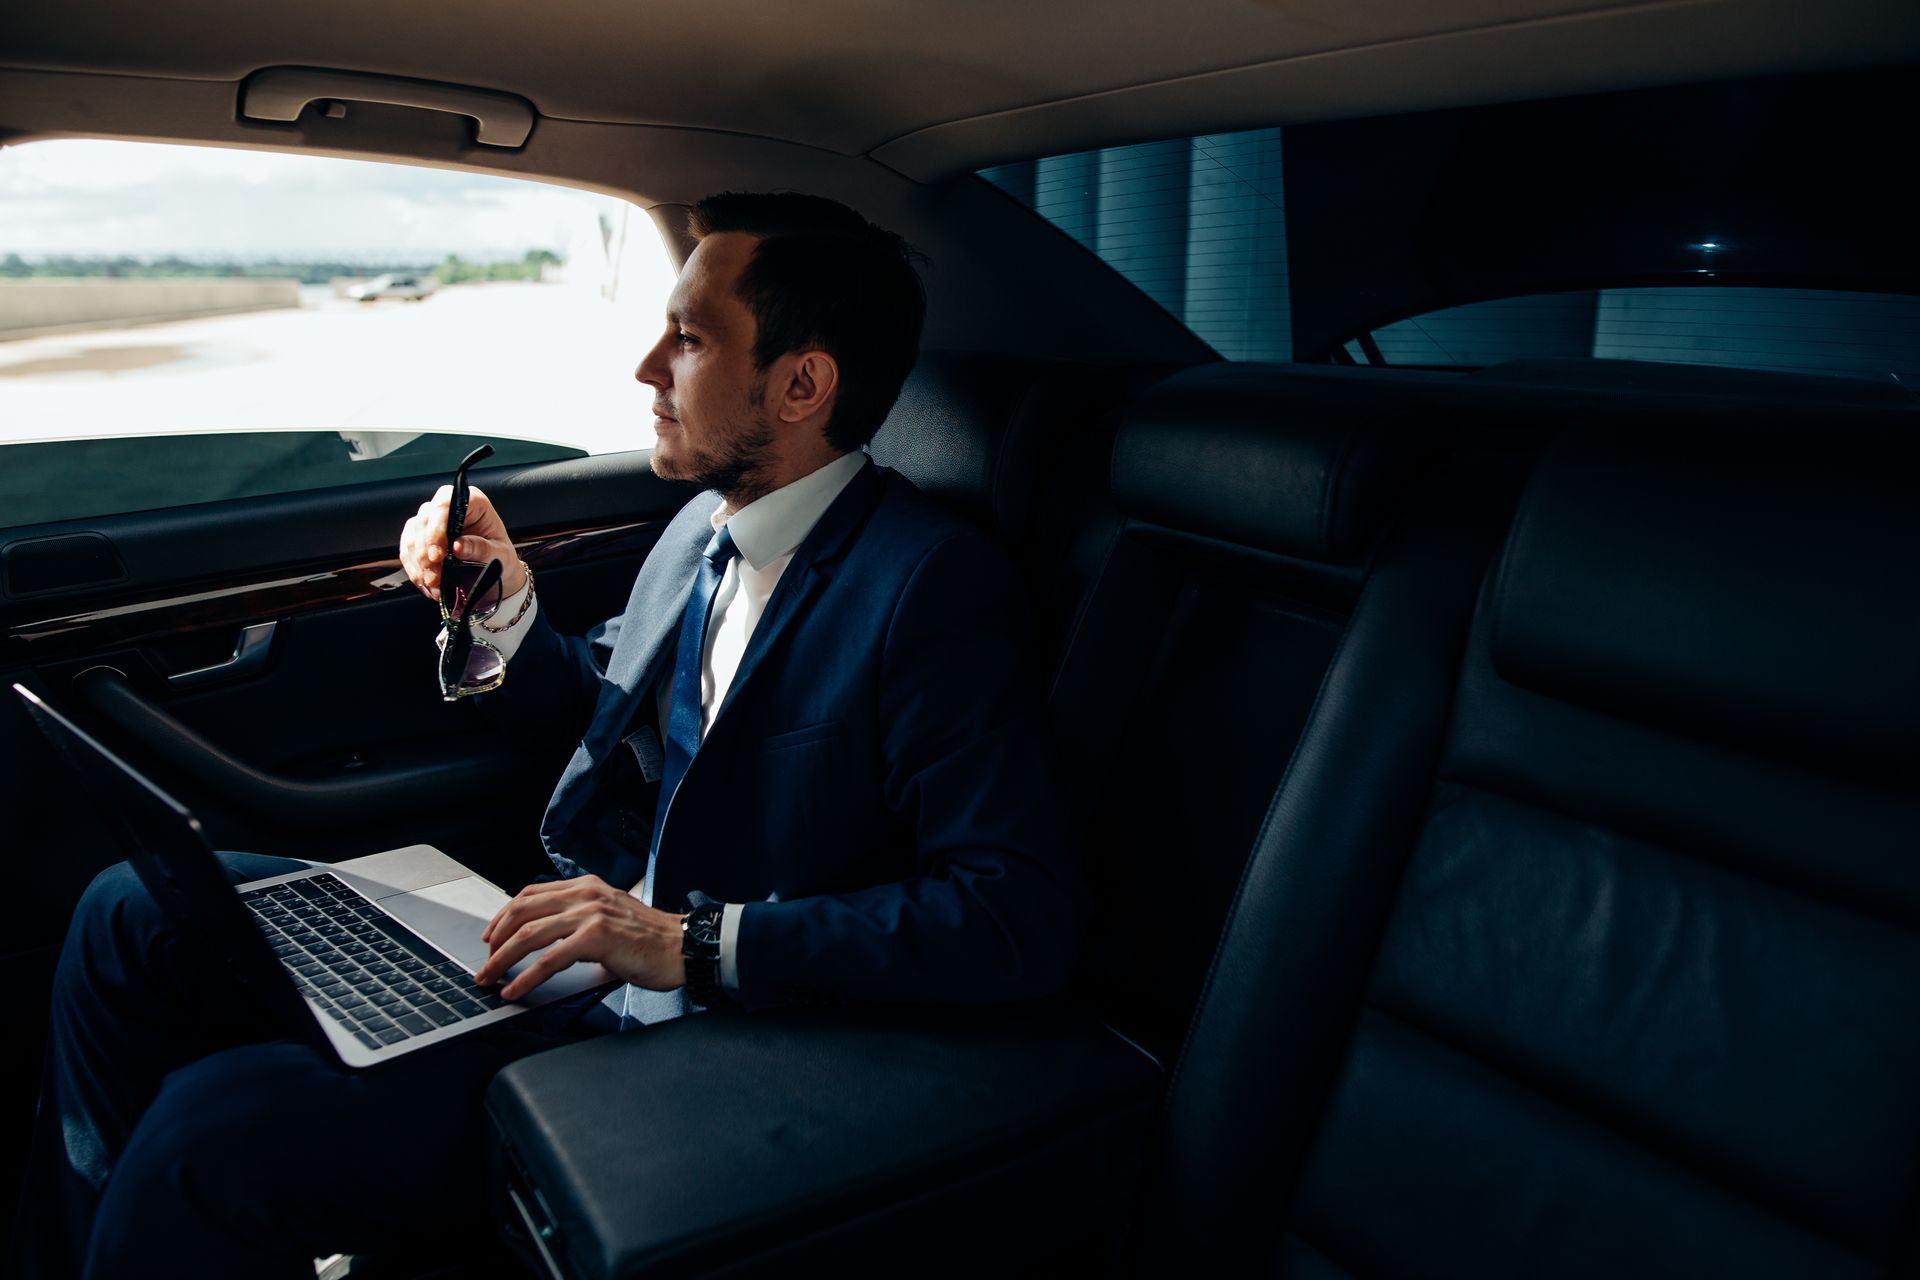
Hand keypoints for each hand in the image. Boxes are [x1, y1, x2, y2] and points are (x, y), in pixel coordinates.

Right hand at [398, 483, 525, 602]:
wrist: (494, 569)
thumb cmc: (500, 555)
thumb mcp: (500, 554)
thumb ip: (481, 548)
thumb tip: (458, 546)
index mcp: (471, 501)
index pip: (444, 505)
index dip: (436, 530)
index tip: (437, 556)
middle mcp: (447, 507)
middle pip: (423, 523)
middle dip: (425, 554)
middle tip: (434, 578)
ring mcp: (430, 521)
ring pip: (411, 538)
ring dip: (419, 565)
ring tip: (433, 585)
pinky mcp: (419, 538)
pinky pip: (407, 552)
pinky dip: (415, 570)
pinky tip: (426, 584)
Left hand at [476, 874, 685, 1000]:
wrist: (684, 947)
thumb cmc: (651, 939)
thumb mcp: (610, 916)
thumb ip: (580, 920)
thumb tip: (546, 942)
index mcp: (587, 886)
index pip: (531, 894)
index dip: (503, 915)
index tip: (490, 936)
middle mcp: (585, 894)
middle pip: (522, 912)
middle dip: (495, 939)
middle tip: (484, 962)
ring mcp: (590, 914)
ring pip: (529, 935)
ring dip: (502, 960)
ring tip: (488, 978)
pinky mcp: (596, 938)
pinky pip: (549, 960)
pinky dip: (525, 978)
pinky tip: (514, 990)